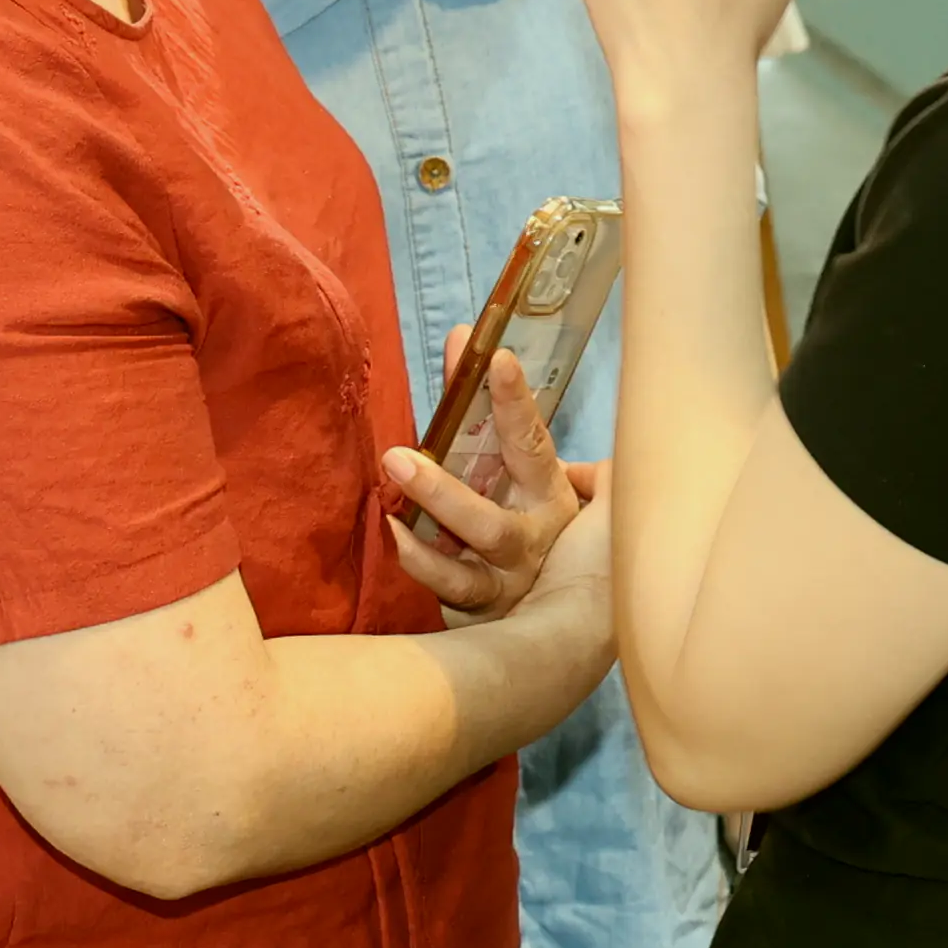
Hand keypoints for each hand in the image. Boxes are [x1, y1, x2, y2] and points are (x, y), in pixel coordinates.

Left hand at [384, 346, 577, 616]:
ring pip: (468, 567)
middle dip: (445, 491)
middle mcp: (530, 539)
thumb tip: (461, 339)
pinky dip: (420, 563)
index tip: (496, 356)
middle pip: (492, 522)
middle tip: (398, 456)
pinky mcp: (480, 608)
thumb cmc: (525, 515)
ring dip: (423, 535)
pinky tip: (392, 535)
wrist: (561, 600)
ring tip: (387, 495)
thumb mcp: (516, 467)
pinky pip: (450, 589)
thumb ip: (485, 410)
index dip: (516, 401)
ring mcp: (505, 579)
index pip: (530, 442)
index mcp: (544, 492)